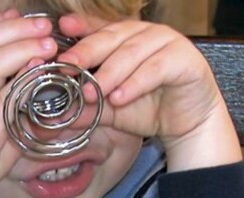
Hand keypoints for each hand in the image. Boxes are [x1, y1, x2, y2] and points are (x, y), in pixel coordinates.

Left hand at [56, 15, 241, 169]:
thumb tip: (57, 114)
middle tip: (68, 67)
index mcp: (125, 39)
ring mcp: (166, 42)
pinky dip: (136, 83)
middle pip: (111, 37)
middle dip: (87, 52)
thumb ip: (86, 107)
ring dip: (111, 72)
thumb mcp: (110, 110)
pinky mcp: (184, 58)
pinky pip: (156, 67)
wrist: (187, 124)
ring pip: (133, 52)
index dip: (81, 27)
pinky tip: (120, 97)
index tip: (62, 28)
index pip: (100, 28)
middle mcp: (144, 34)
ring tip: (94, 92)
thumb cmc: (149, 109)